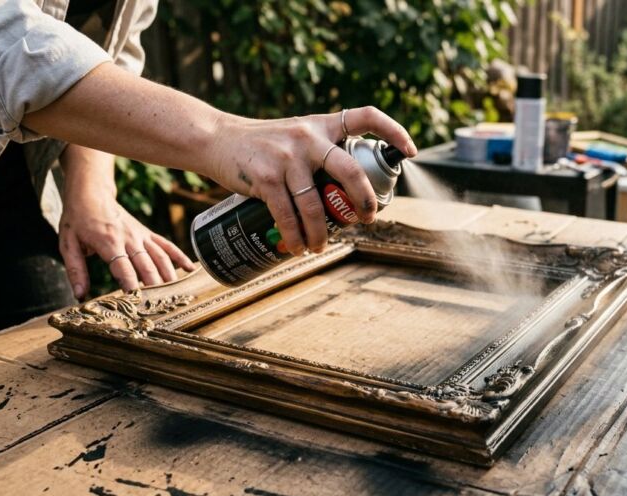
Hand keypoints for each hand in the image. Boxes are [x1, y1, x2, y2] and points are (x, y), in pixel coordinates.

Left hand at [59, 194, 194, 297]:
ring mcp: (141, 235)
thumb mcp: (68, 244)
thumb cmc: (77, 220)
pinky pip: (166, 245)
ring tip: (174, 294)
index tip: (136, 301)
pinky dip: (180, 256)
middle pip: (146, 265)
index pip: (123, 267)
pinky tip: (190, 269)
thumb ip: (76, 270)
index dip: (130, 284)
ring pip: (160, 257)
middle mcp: (129, 238)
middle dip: (154, 286)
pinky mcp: (147, 233)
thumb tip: (80, 295)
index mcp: (108, 242)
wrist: (91, 193)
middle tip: (158, 305)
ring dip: (168, 275)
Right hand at [209, 106, 416, 256]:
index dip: (393, 132)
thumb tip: (350, 191)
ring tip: (319, 246)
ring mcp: (287, 157)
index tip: (410, 151)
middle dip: (364, 201)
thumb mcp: (297, 135)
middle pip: (351, 171)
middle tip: (367, 220)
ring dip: (320, 233)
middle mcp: (309, 138)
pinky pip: (288, 215)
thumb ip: (323, 151)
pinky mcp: (266, 177)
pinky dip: (294, 237)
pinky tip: (296, 247)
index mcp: (322, 125)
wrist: (216, 139)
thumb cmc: (264, 144)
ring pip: (316, 205)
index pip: (366, 117)